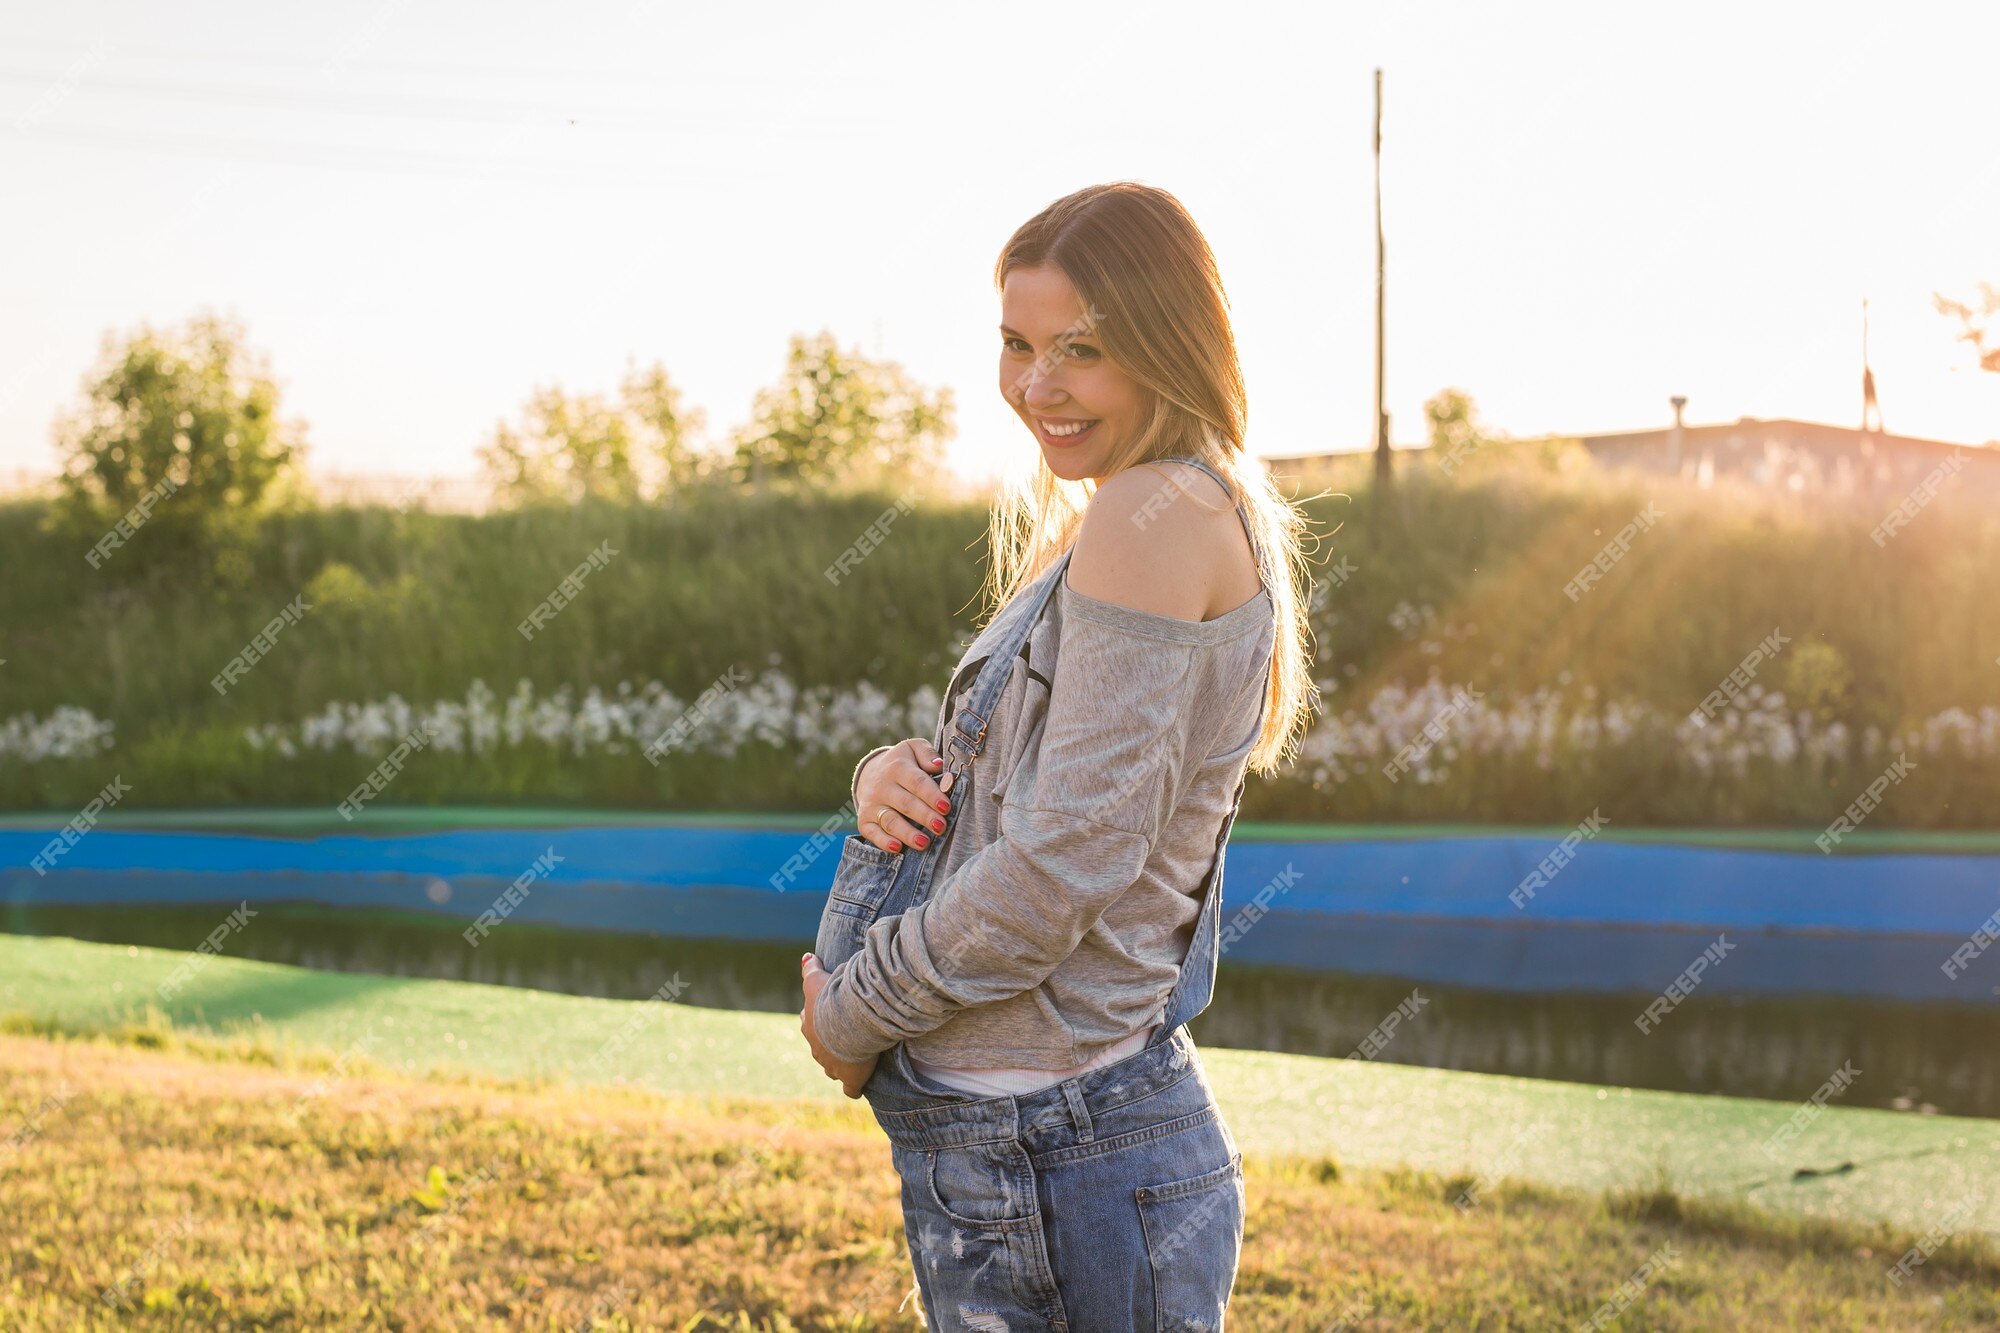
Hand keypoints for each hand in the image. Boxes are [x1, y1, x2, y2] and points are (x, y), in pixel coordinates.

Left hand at [800, 952, 878, 1097]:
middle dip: (830, 1045)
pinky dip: (855, 1087)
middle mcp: (816, 1048)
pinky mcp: (850, 1078)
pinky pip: (851, 1089)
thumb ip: (810, 969)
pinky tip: (860, 1086)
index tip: (832, 1017)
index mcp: (809, 1026)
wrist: (848, 1021)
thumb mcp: (817, 980)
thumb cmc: (832, 999)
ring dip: (841, 1063)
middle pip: (820, 1048)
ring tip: (856, 1058)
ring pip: (832, 1068)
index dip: (820, 1022)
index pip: (810, 1025)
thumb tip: (805, 957)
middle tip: (845, 1038)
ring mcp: (831, 1066)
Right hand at [856, 738, 952, 854]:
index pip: (917, 782)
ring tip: (924, 843)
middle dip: (924, 816)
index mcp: (897, 767)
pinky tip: (897, 848)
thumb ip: (927, 754)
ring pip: (890, 821)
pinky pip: (872, 833)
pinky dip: (883, 842)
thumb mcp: (914, 749)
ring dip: (907, 833)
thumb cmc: (903, 763)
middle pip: (905, 803)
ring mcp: (872, 804)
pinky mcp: (864, 820)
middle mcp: (882, 786)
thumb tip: (938, 765)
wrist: (870, 772)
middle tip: (941, 827)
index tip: (946, 807)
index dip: (932, 795)